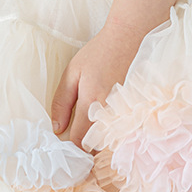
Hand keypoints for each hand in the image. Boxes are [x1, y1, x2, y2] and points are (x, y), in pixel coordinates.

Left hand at [51, 21, 145, 148]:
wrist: (130, 39)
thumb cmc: (99, 54)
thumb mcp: (72, 73)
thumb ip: (62, 102)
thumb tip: (56, 129)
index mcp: (91, 103)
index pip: (79, 141)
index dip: (71, 149)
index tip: (65, 150)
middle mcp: (110, 112)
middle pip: (95, 148)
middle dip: (85, 152)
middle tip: (77, 150)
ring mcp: (125, 114)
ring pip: (110, 144)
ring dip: (99, 147)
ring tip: (91, 143)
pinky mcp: (135, 114)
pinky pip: (121, 135)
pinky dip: (112, 138)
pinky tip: (107, 133)